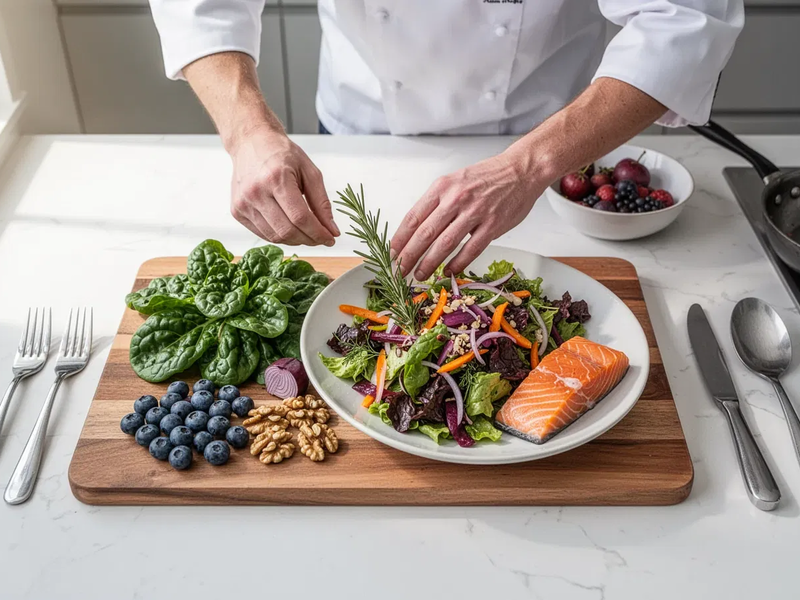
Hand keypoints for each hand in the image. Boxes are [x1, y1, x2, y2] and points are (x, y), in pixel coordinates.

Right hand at [229, 126, 339, 245]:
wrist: (251, 142)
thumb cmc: (281, 154)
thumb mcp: (309, 171)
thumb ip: (322, 202)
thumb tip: (332, 230)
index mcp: (276, 178)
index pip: (300, 218)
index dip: (318, 233)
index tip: (330, 238)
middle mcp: (256, 192)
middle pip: (287, 231)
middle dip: (309, 240)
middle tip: (321, 238)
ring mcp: (243, 203)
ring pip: (275, 237)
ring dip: (295, 240)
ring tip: (306, 233)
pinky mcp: (237, 211)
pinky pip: (263, 234)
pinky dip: (280, 236)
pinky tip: (290, 228)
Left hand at [391, 149, 542, 280]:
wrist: (520, 170)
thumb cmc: (487, 177)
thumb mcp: (455, 181)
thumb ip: (437, 202)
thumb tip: (417, 229)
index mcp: (442, 187)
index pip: (414, 217)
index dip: (400, 238)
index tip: (392, 253)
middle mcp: (455, 199)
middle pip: (425, 233)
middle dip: (409, 256)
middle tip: (399, 271)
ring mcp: (475, 212)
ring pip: (445, 244)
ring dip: (429, 263)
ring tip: (419, 275)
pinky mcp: (493, 225)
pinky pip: (471, 250)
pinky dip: (457, 264)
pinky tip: (448, 272)